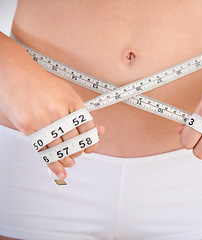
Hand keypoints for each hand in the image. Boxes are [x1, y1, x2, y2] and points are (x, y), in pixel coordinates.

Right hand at [0, 34, 104, 178]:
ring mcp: (43, 120)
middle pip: (75, 141)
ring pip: (60, 148)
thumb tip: (96, 130)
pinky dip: (53, 163)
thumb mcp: (67, 93)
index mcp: (72, 101)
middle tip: (78, 153)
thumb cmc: (41, 84)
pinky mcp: (28, 127)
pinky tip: (60, 169)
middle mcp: (59, 111)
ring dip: (67, 159)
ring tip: (69, 161)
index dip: (92, 141)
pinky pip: (43, 150)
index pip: (88, 128)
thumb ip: (80, 112)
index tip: (91, 146)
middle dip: (78, 151)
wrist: (15, 74)